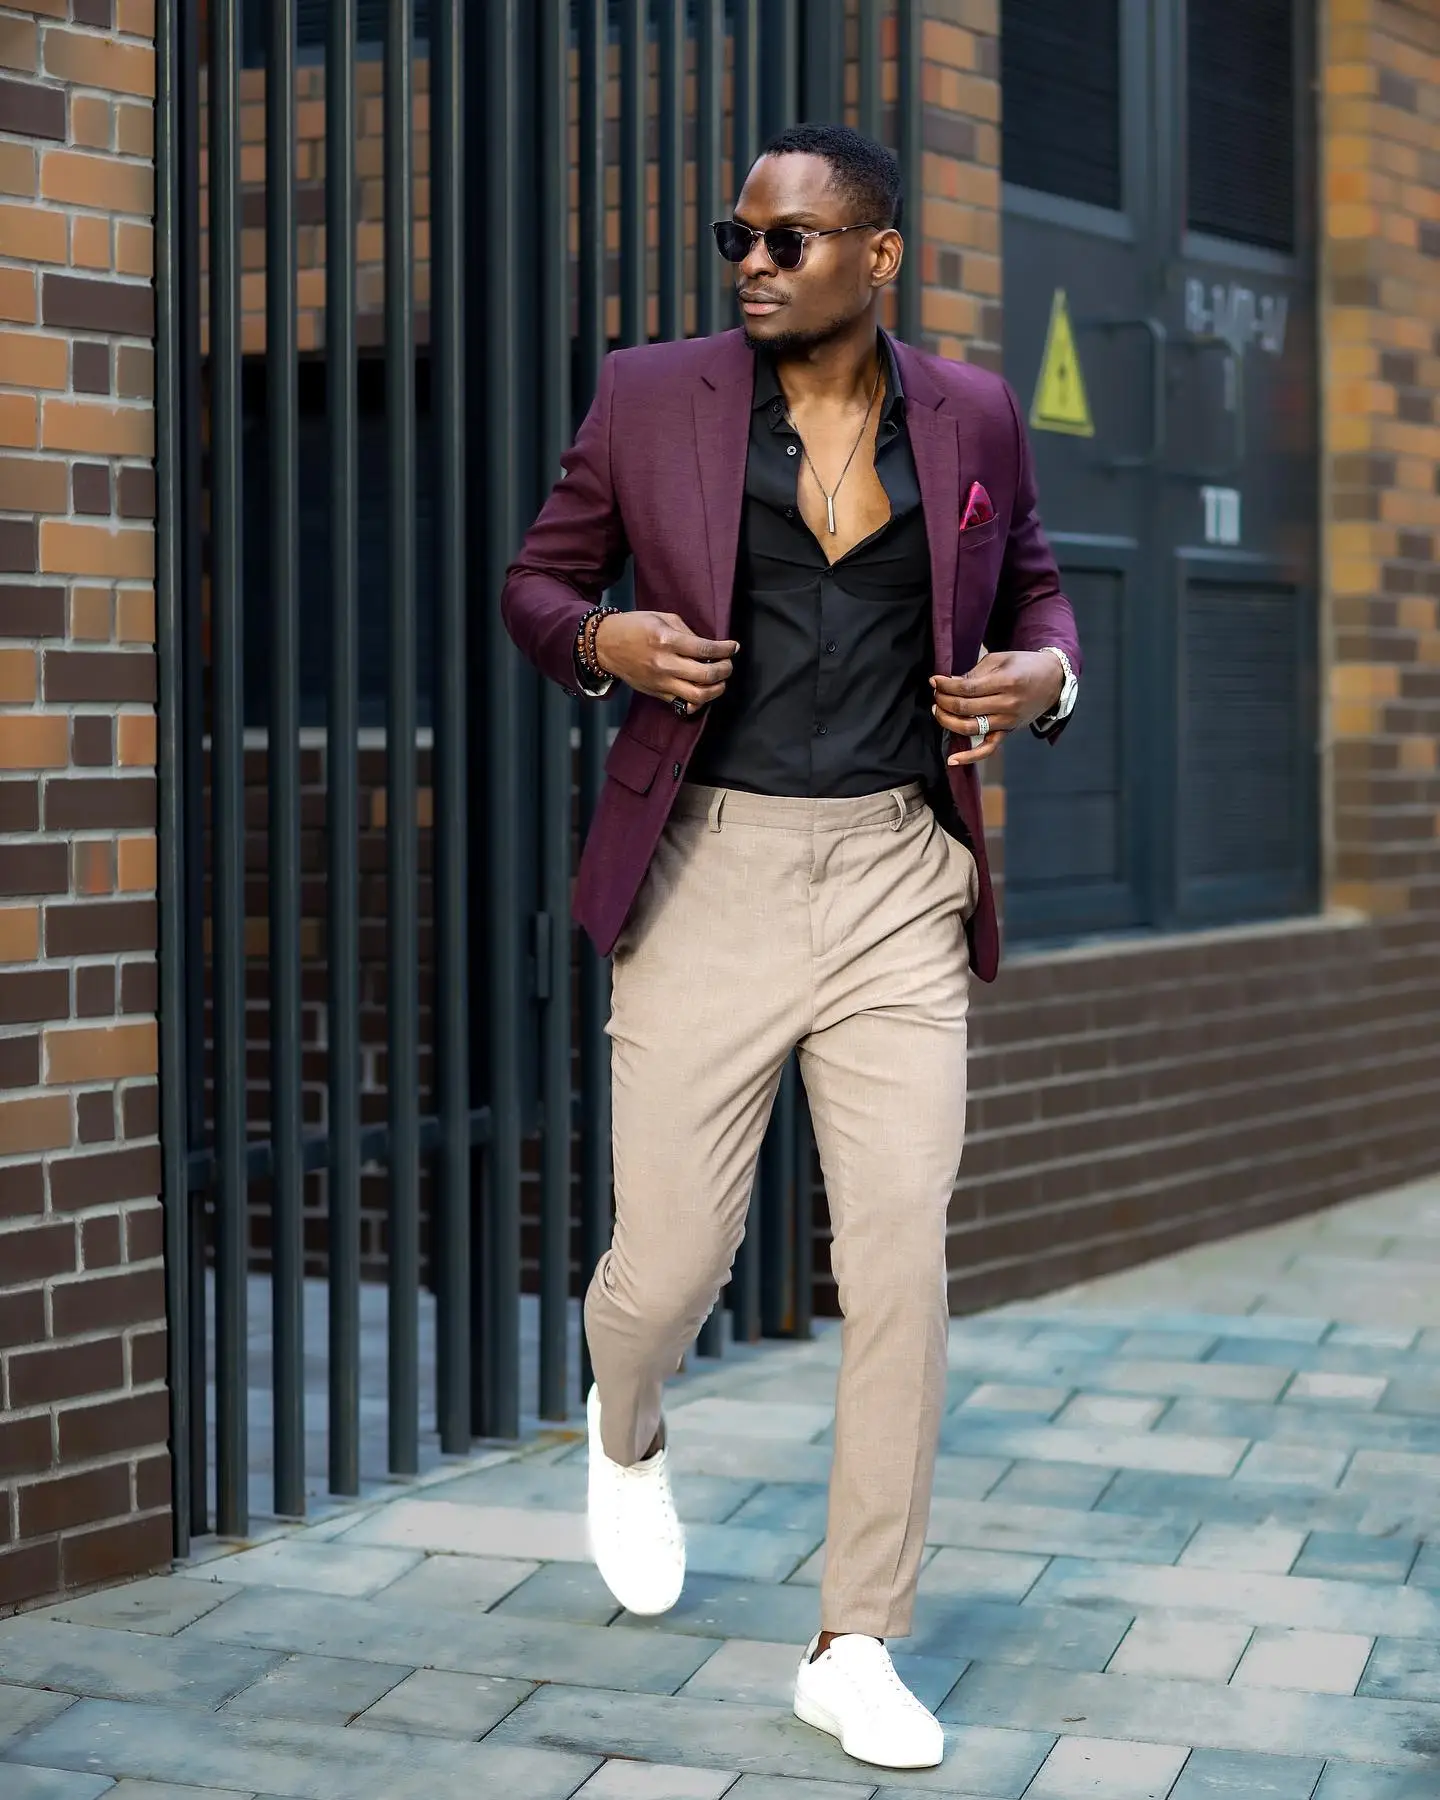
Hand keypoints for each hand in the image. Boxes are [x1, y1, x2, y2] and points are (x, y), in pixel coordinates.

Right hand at [594, 611, 737, 713]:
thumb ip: (687, 632)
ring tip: (719, 681)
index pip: (705, 649)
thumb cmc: (634, 627)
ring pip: (698, 696)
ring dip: (716, 689)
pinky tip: (703, 691)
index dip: (725, 649)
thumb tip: (709, 646)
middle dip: (725, 670)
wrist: (605, 645)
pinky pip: (683, 703)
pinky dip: (698, 701)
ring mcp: (660, 681)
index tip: (733, 647)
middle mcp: (664, 664)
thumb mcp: (662, 618)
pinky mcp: (657, 693)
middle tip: (728, 664)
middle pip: (706, 675)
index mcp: (666, 640)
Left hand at [930, 650, 1063, 765]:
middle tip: (936, 693)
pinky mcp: (1008, 732)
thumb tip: (949, 683)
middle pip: (965, 708)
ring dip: (947, 721)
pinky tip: (952, 760)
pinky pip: (987, 749)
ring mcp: (1007, 722)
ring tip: (938, 710)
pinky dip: (969, 757)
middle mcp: (1007, 704)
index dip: (946, 685)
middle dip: (943, 701)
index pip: (967, 688)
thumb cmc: (1024, 665)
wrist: (1053, 680)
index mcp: (1006, 682)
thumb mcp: (1000, 659)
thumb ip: (975, 672)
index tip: (934, 680)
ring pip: (970, 728)